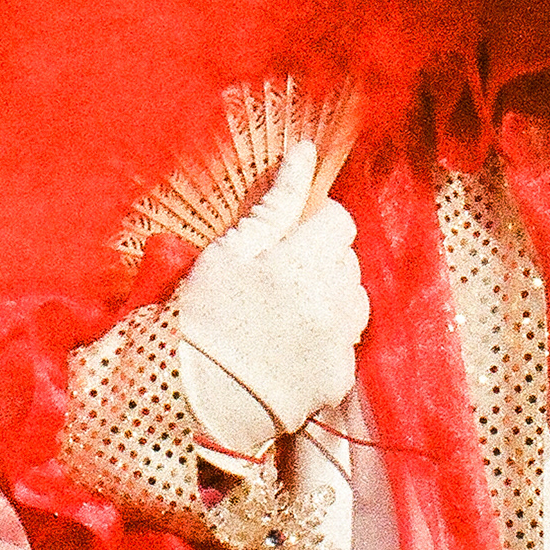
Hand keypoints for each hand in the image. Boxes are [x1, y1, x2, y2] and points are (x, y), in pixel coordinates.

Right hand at [173, 144, 365, 459]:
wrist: (194, 398)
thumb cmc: (203, 315)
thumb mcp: (230, 250)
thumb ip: (276, 202)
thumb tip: (305, 151)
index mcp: (304, 263)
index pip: (339, 221)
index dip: (314, 222)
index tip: (289, 236)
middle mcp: (332, 302)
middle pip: (348, 259)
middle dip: (322, 258)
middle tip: (279, 275)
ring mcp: (340, 344)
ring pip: (355, 299)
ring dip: (332, 296)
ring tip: (288, 309)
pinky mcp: (340, 378)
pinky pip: (348, 342)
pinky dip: (327, 338)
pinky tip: (291, 344)